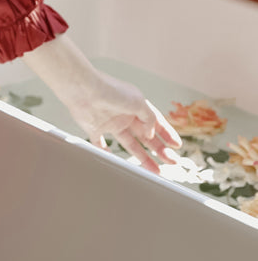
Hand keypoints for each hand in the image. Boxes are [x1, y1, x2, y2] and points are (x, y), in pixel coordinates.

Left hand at [22, 32, 181, 174]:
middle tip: (172, 161)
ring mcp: (110, 122)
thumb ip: (149, 119)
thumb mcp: (139, 103)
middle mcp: (124, 114)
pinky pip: (101, 145)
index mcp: (136, 105)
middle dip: (160, 149)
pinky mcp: (95, 128)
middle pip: (146, 136)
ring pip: (130, 144)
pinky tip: (116, 163)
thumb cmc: (110, 91)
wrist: (83, 90)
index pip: (156, 121)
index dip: (167, 133)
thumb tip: (151, 134)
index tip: (177, 146)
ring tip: (155, 170)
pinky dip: (107, 153)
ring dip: (143, 157)